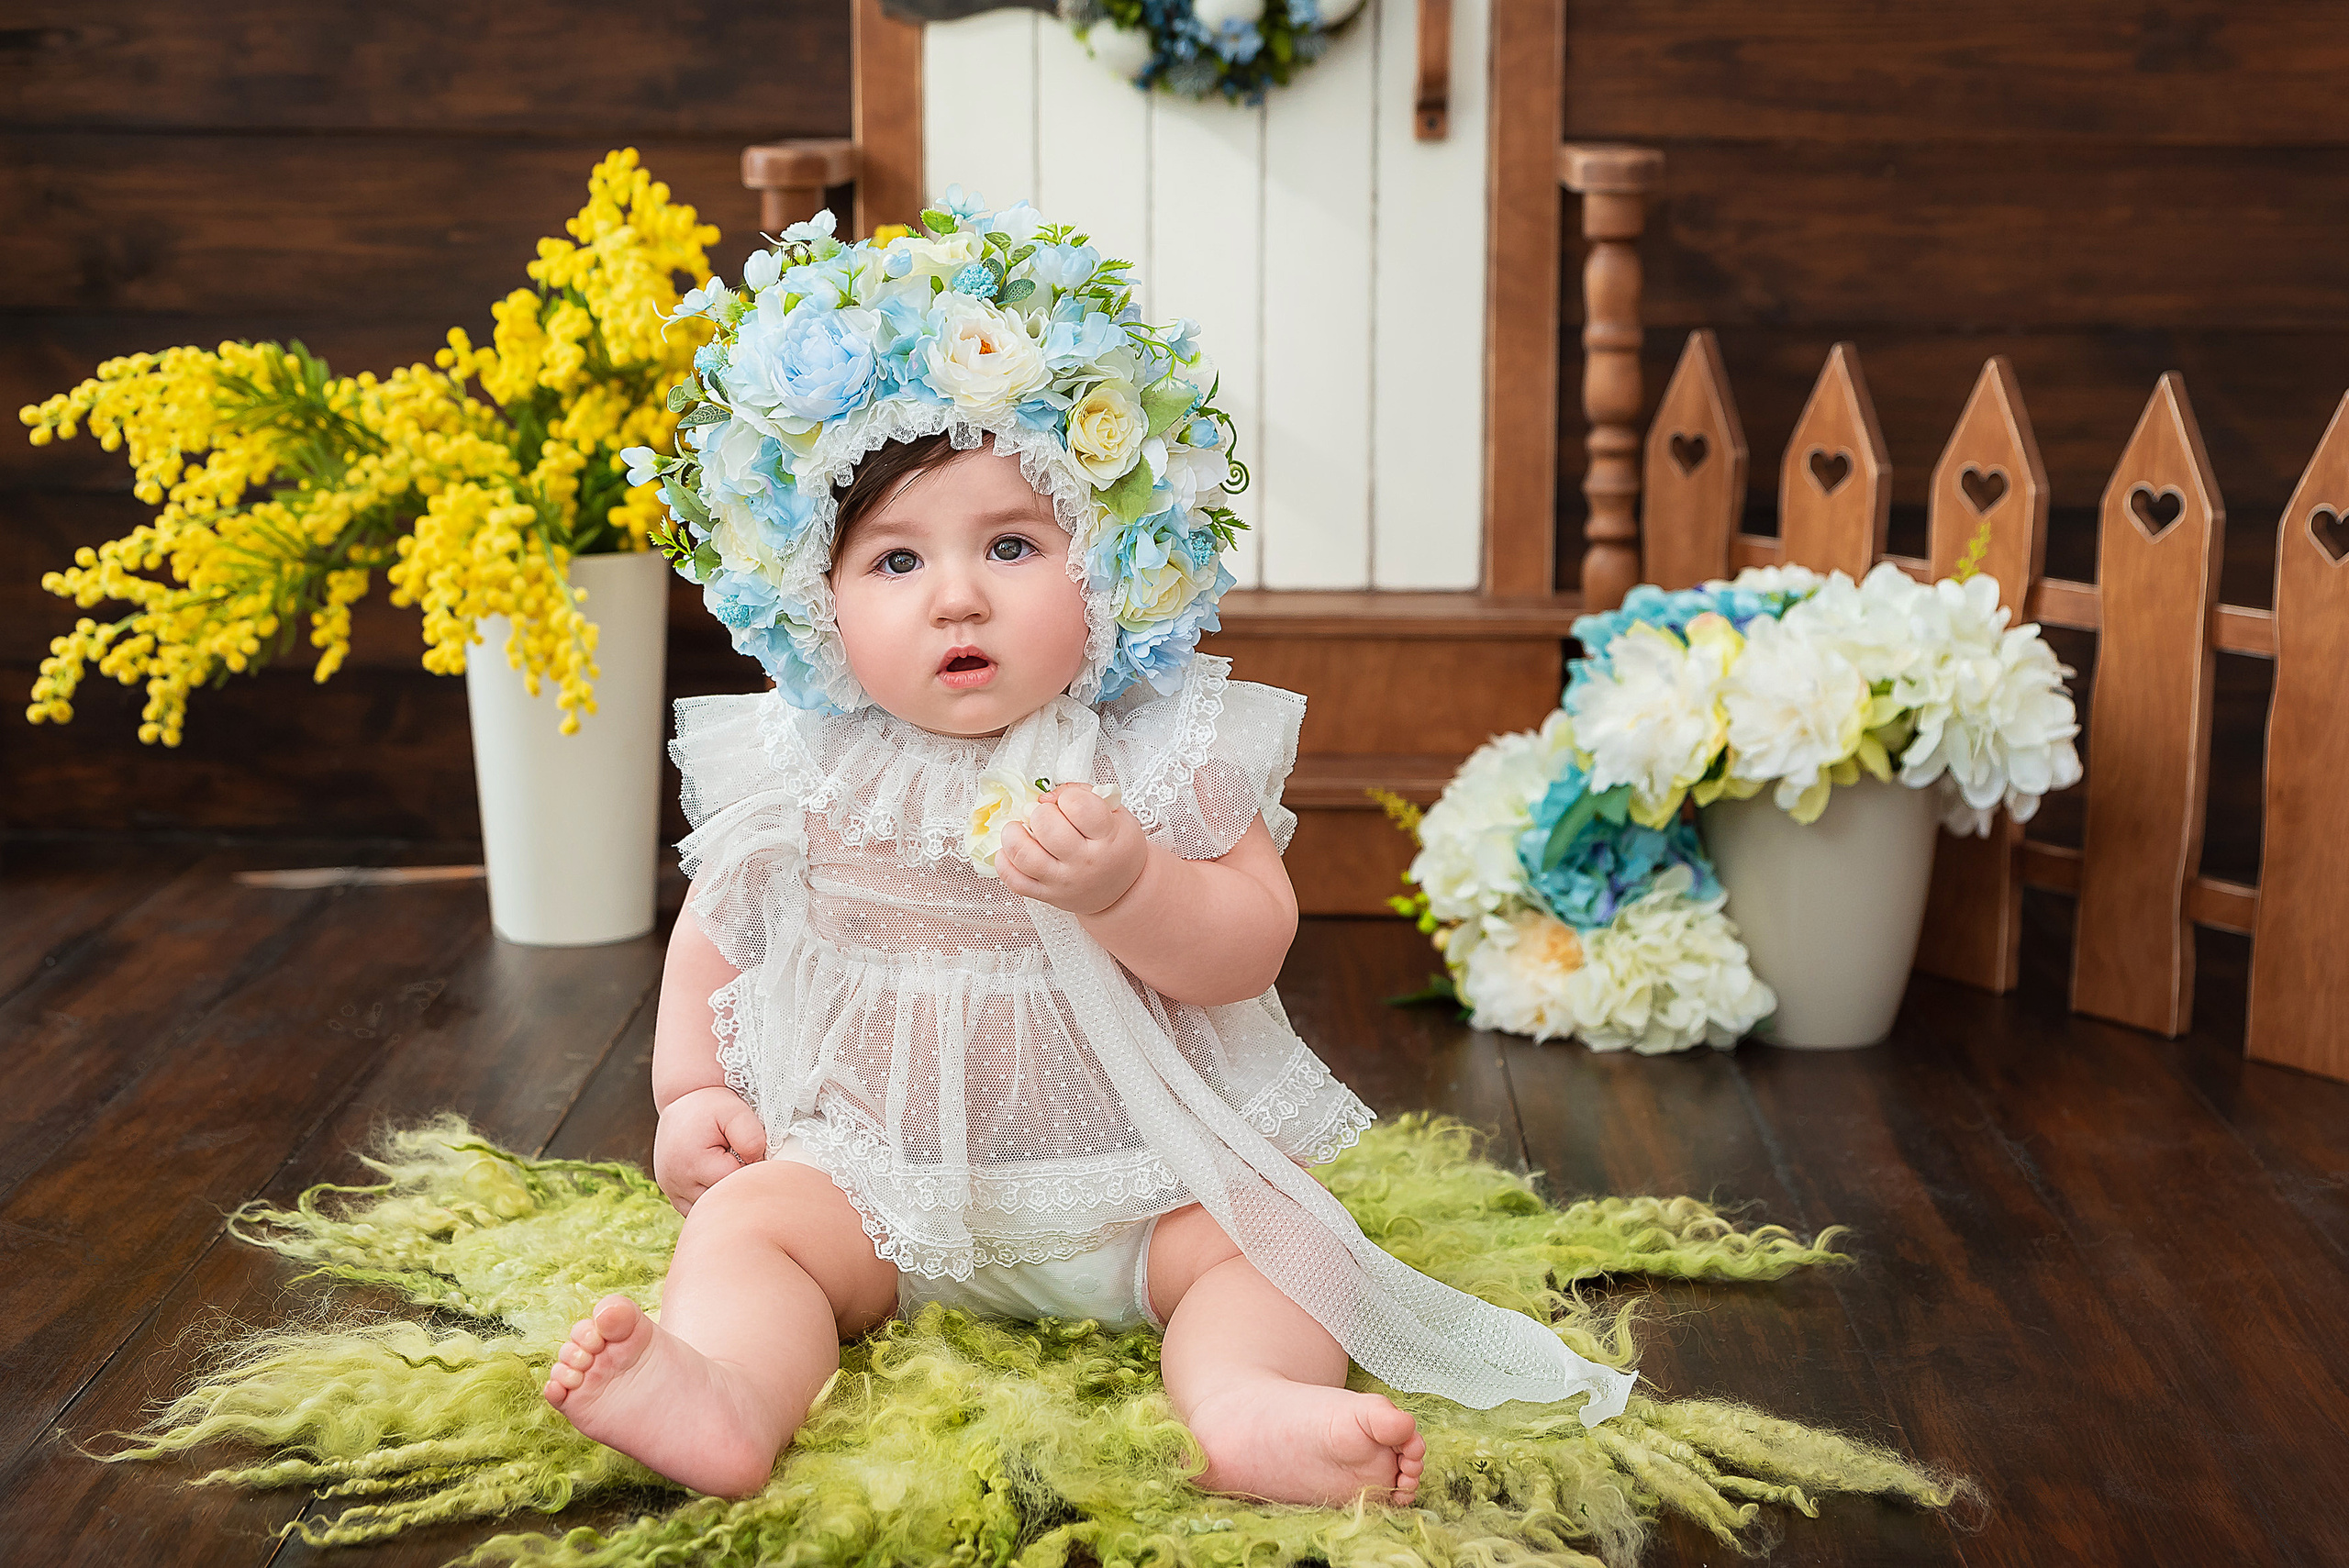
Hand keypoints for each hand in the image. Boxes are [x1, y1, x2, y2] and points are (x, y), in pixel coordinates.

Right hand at [653, 1084, 767, 1215]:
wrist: (683, 1103)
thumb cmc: (711, 1107)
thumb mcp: (735, 1112)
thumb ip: (751, 1137)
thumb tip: (757, 1164)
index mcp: (693, 1163)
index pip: (735, 1186)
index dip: (751, 1172)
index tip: (752, 1155)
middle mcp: (677, 1183)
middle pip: (721, 1201)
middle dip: (738, 1185)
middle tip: (741, 1160)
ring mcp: (673, 1192)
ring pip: (709, 1211)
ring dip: (724, 1193)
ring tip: (728, 1166)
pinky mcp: (673, 1196)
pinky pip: (698, 1210)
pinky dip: (712, 1198)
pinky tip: (718, 1177)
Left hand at [996, 783, 1149, 915]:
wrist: (1121, 891)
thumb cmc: (1116, 847)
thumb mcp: (1114, 815)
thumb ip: (1083, 794)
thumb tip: (1044, 796)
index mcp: (1106, 837)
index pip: (1078, 806)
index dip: (1068, 797)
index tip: (1069, 803)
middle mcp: (1084, 862)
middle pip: (1047, 827)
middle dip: (1040, 812)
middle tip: (1044, 815)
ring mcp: (1061, 881)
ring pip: (1023, 854)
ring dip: (1013, 833)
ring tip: (1021, 828)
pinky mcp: (1044, 895)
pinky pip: (1013, 879)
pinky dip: (1004, 860)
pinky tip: (1013, 849)